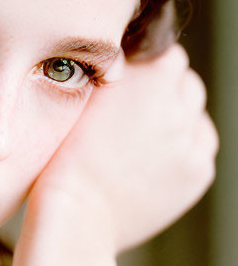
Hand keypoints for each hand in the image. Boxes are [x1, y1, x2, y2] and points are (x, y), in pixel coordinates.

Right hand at [31, 43, 217, 252]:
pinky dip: (183, 148)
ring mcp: (192, 143)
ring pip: (198, 116)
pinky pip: (201, 148)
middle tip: (135, 106)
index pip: (169, 54)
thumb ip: (115, 72)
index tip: (131, 75)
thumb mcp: (83, 97)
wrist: (79, 211)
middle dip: (167, 89)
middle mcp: (179, 108)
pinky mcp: (197, 173)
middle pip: (188, 83)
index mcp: (151, 80)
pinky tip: (154, 156)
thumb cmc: (65, 154)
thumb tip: (129, 60)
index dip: (149, 63)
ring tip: (145, 135)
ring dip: (179, 118)